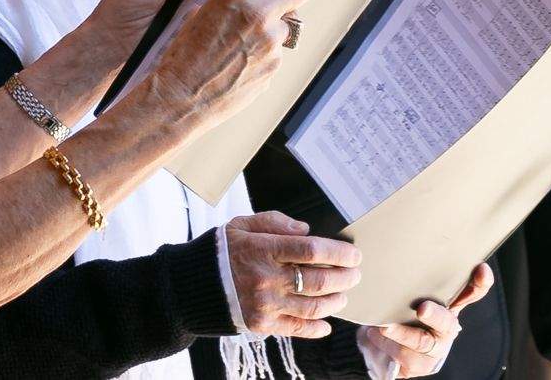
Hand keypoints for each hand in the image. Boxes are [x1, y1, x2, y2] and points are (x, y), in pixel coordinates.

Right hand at [145, 0, 323, 125]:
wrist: (180, 96)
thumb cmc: (184, 55)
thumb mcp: (203, 10)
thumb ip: (237, 0)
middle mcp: (261, 14)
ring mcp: (272, 42)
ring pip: (287, 23)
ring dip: (274, 26)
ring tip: (242, 42)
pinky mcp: (275, 66)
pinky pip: (276, 50)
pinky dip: (264, 51)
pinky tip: (240, 60)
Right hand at [225, 211, 361, 338]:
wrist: (195, 285)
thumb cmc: (224, 250)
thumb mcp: (243, 225)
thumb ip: (274, 221)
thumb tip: (306, 230)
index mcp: (263, 250)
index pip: (311, 251)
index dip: (338, 254)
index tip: (354, 255)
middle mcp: (266, 279)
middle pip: (318, 281)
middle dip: (344, 278)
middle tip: (355, 274)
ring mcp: (265, 305)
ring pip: (313, 307)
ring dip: (335, 301)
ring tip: (343, 294)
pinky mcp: (262, 324)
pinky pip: (297, 329)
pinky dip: (316, 328)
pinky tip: (326, 323)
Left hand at [358, 264, 492, 377]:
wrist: (388, 346)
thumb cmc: (404, 312)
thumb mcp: (411, 293)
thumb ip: (414, 279)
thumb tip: (400, 247)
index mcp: (449, 305)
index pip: (472, 293)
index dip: (480, 283)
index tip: (481, 269)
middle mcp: (447, 327)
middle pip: (447, 322)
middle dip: (435, 315)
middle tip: (422, 309)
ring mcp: (435, 348)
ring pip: (421, 342)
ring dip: (402, 333)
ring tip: (384, 327)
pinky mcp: (420, 364)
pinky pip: (404, 355)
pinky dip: (387, 344)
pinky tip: (376, 334)